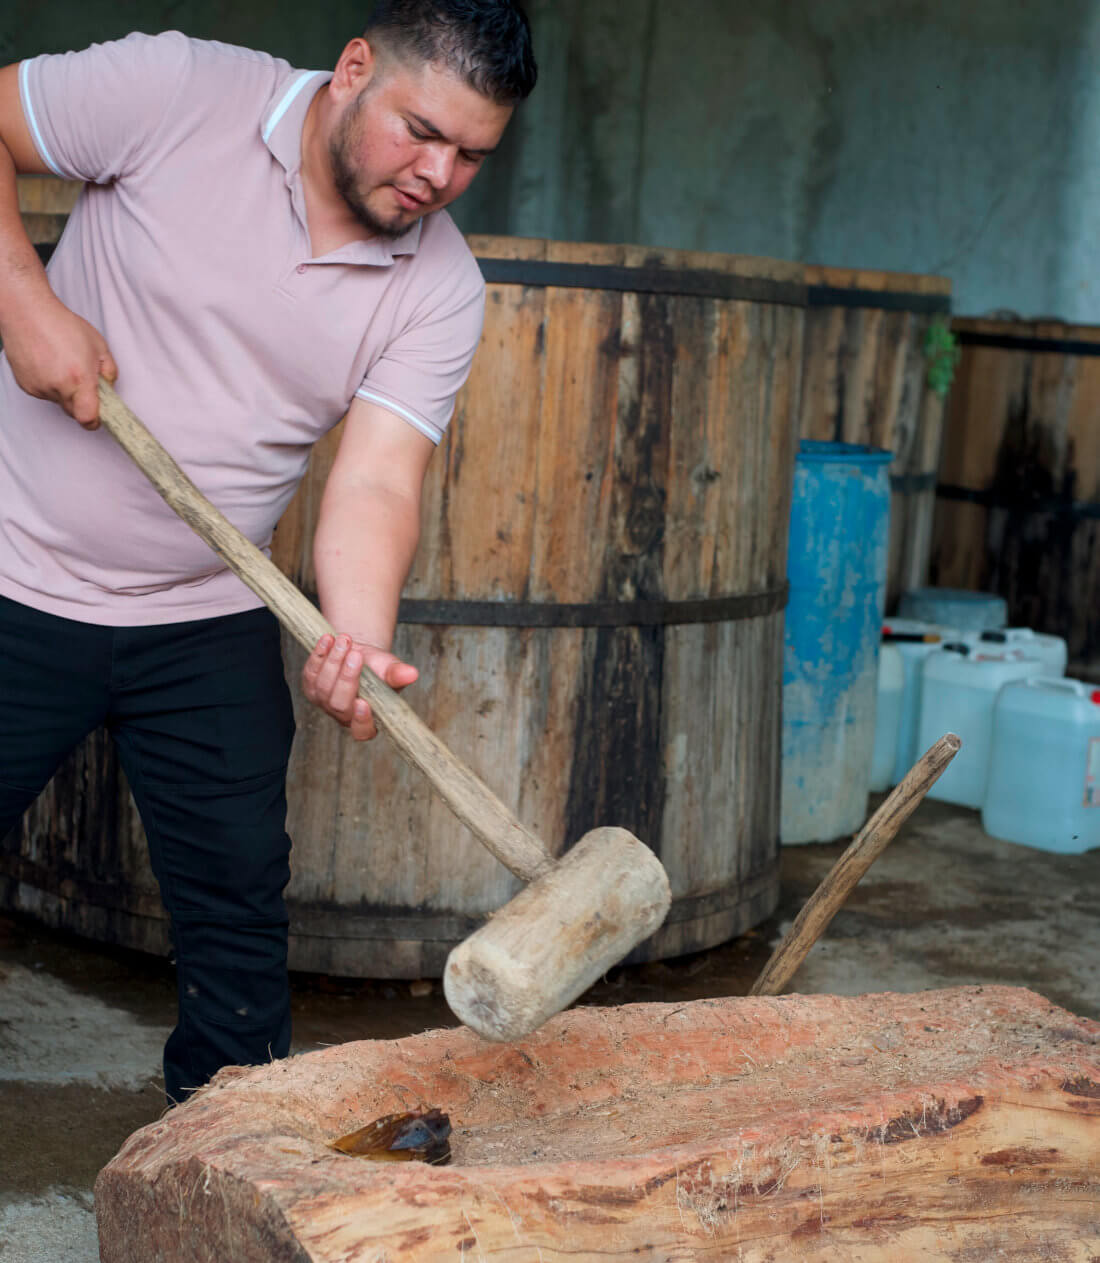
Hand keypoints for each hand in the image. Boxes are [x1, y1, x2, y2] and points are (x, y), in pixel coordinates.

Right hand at [0, 294, 117, 428]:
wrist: (28, 314)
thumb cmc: (62, 325)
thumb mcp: (99, 346)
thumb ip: (109, 372)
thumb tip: (109, 388)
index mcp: (79, 379)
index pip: (87, 418)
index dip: (95, 421)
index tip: (99, 417)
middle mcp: (58, 387)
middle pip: (74, 412)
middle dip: (82, 403)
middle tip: (83, 382)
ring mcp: (40, 387)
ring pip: (58, 402)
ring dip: (64, 392)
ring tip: (62, 365)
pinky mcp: (26, 385)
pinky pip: (44, 394)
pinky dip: (49, 385)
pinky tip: (49, 365)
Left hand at [301, 633, 417, 741]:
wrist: (359, 653)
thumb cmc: (377, 668)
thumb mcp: (390, 670)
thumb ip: (398, 674)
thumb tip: (411, 673)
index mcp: (367, 720)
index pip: (362, 730)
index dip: (360, 720)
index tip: (362, 702)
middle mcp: (343, 716)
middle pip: (339, 704)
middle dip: (346, 678)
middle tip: (356, 655)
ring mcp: (324, 702)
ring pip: (323, 687)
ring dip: (333, 661)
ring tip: (345, 640)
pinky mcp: (310, 687)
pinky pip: (310, 672)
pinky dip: (319, 654)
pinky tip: (328, 639)